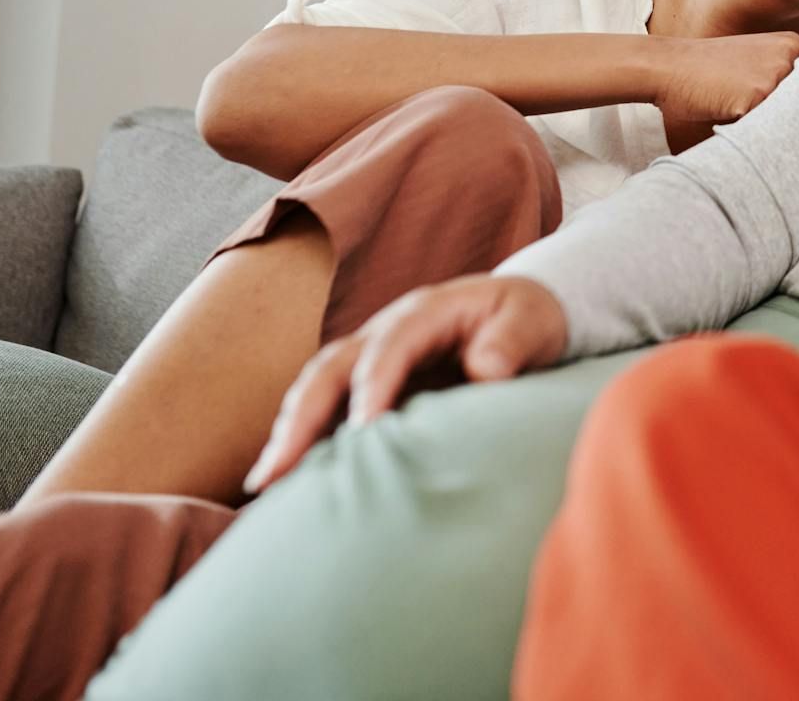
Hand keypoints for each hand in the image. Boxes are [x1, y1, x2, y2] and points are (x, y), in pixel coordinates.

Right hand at [243, 274, 567, 493]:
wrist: (524, 315)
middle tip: (278, 469)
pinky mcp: (372, 385)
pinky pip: (331, 410)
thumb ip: (511, 341)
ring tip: (266, 484)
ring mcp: (373, 358)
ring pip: (318, 389)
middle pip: (331, 367)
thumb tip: (485, 370)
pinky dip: (308, 442)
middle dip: (302, 415)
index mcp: (425, 312)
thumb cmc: (530, 318)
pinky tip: (290, 485)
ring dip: (291, 432)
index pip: (389, 346)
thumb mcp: (532, 321)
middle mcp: (387, 332)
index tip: (365, 431)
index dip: (373, 384)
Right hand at [654, 32, 798, 125]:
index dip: (792, 100)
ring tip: (735, 104)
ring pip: (784, 116)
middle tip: (747, 103)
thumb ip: (782, 77)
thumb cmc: (708, 69)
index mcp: (792, 44)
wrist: (670, 67)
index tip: (768, 99)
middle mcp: (789, 57)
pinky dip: (749, 127)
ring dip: (766, 121)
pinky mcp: (757, 97)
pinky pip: (764, 126)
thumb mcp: (754, 61)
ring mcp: (775, 76)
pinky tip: (728, 111)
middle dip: (782, 113)